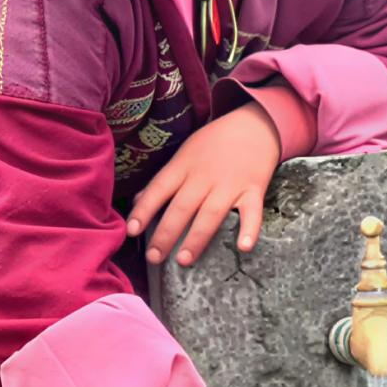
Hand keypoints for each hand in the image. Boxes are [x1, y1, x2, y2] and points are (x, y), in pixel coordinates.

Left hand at [126, 100, 279, 268]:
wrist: (254, 126)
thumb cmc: (214, 144)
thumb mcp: (184, 155)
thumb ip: (164, 180)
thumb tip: (138, 202)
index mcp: (184, 166)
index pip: (159, 189)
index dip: (144, 210)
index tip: (131, 231)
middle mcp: (204, 177)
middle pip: (182, 207)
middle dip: (166, 233)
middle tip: (154, 257)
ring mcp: (230, 184)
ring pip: (211, 214)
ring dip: (196, 238)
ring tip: (183, 260)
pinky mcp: (254, 190)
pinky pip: (252, 212)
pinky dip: (249, 229)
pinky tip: (243, 247)